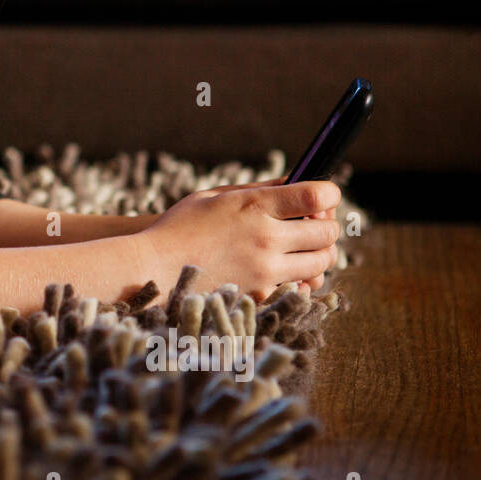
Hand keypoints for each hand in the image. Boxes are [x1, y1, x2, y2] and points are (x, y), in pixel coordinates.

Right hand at [140, 178, 341, 302]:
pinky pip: (301, 290)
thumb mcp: (214, 196)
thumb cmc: (178, 228)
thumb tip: (296, 183)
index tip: (324, 198)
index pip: (317, 195)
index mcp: (254, 206)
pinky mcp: (261, 296)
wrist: (151, 269)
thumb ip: (258, 190)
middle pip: (326, 234)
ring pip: (321, 264)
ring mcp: (265, 271)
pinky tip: (285, 272)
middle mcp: (265, 238)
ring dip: (317, 255)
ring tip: (300, 250)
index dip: (329, 195)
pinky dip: (301, 281)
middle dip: (326, 228)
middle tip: (312, 226)